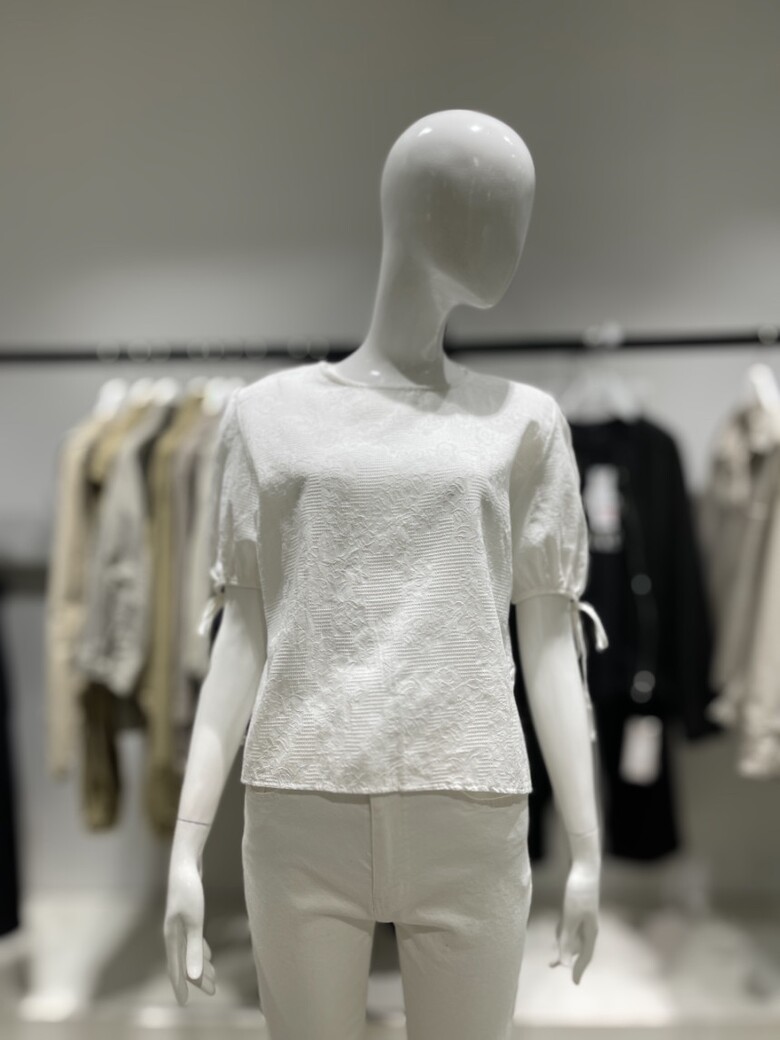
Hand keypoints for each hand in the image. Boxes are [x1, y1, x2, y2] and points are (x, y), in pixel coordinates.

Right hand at [164, 853, 215, 1003]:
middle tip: (212, 991)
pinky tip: (210, 954)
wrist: (185, 863)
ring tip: (214, 978)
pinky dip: (201, 950)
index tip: (184, 1004)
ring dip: (201, 964)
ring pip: (190, 951)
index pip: (175, 968)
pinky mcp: (188, 916)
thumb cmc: (189, 890)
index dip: (180, 986)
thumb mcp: (194, 921)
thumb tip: (194, 976)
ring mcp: (180, 924)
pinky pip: (194, 940)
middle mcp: (173, 933)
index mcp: (172, 937)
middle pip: (184, 962)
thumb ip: (194, 949)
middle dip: (197, 978)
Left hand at [550, 859, 599, 984]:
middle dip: (566, 955)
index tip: (575, 983)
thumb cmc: (578, 892)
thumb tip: (564, 964)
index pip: (585, 956)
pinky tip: (559, 928)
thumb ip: (566, 940)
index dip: (578, 969)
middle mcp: (589, 926)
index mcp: (591, 931)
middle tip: (551, 964)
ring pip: (572, 935)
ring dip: (563, 942)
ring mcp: (584, 916)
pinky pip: (570, 925)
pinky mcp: (578, 907)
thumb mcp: (570, 918)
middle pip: (577, 946)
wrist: (583, 866)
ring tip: (552, 947)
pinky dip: (563, 929)